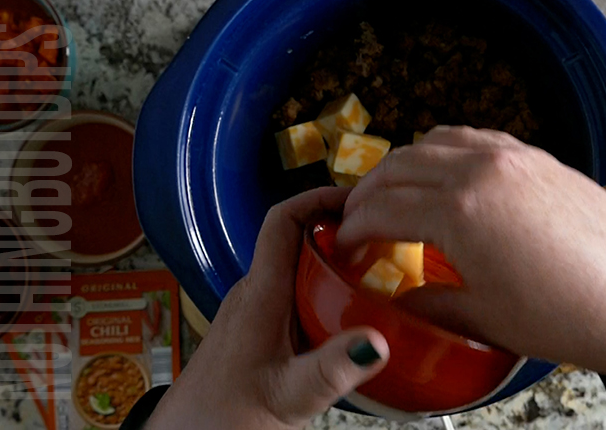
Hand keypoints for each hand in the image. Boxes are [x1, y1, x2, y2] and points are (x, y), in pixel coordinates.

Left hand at [146, 188, 388, 429]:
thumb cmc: (222, 418)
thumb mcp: (287, 396)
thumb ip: (331, 370)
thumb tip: (375, 342)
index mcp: (260, 294)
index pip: (282, 220)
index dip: (318, 198)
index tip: (357, 197)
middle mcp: (256, 292)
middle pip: (298, 238)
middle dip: (340, 228)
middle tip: (383, 235)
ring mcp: (257, 308)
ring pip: (299, 265)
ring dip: (335, 259)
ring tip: (378, 267)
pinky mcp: (261, 327)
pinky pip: (297, 291)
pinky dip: (327, 288)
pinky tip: (350, 312)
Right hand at [338, 126, 605, 374]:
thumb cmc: (563, 315)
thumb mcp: (483, 317)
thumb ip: (427, 303)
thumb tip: (398, 301)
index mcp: (459, 211)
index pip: (383, 208)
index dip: (353, 228)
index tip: (342, 243)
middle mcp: (479, 169)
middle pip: (398, 167)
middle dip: (367, 192)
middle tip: (357, 219)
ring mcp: (509, 155)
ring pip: (433, 142)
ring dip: (402, 165)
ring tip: (393, 193)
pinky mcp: (534, 154)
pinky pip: (472, 137)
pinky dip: (443, 150)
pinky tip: (444, 174)